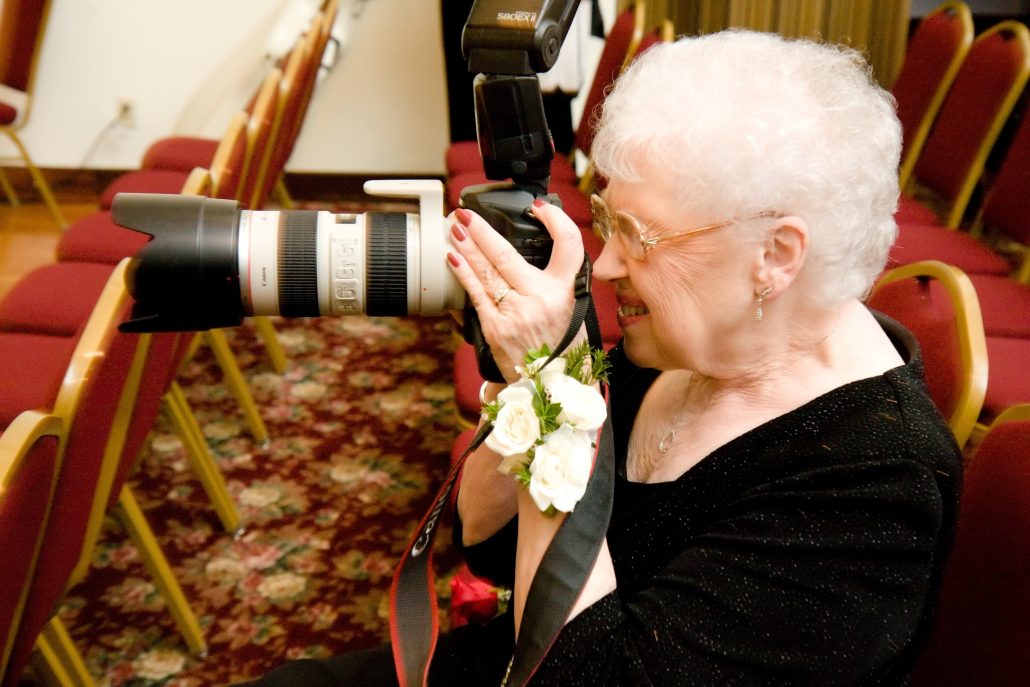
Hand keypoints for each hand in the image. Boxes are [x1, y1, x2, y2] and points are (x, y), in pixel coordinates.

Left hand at [446, 200, 584, 381]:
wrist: (550, 385)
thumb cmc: (560, 345)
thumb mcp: (571, 309)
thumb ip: (554, 281)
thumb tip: (528, 250)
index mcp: (565, 291)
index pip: (568, 245)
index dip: (555, 220)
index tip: (538, 208)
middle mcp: (541, 299)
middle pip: (507, 254)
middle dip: (482, 230)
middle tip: (466, 213)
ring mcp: (516, 313)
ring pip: (486, 271)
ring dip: (466, 246)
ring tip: (454, 228)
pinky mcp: (495, 328)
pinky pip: (475, 294)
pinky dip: (463, 273)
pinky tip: (453, 258)